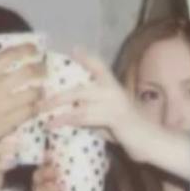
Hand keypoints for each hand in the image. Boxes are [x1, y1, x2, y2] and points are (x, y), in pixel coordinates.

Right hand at [0, 47, 46, 152]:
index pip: (9, 55)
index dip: (25, 49)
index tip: (33, 49)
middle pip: (27, 72)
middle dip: (40, 69)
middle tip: (43, 70)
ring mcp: (4, 105)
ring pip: (32, 93)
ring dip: (39, 91)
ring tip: (40, 91)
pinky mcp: (8, 122)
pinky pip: (28, 112)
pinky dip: (34, 108)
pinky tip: (35, 108)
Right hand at [28, 156, 90, 190]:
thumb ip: (89, 182)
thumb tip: (100, 163)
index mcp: (61, 178)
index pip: (55, 162)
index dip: (54, 155)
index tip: (56, 150)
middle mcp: (49, 181)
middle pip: (43, 167)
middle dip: (48, 165)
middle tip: (55, 167)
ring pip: (37, 177)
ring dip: (46, 176)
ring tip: (57, 182)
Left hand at [50, 50, 189, 180]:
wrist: (150, 142)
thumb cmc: (128, 132)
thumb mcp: (107, 119)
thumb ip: (91, 113)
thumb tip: (69, 113)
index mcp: (113, 87)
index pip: (99, 66)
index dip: (86, 57)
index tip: (73, 49)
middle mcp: (113, 91)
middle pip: (80, 88)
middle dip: (58, 95)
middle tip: (39, 101)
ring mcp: (114, 103)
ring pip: (80, 102)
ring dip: (58, 109)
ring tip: (42, 115)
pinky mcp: (114, 117)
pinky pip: (85, 117)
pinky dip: (67, 120)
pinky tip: (55, 124)